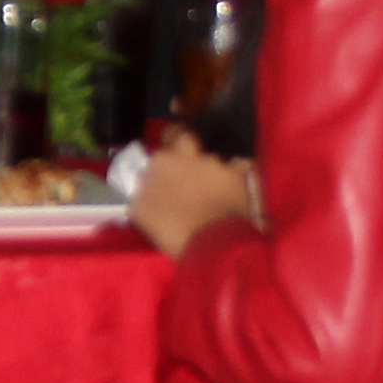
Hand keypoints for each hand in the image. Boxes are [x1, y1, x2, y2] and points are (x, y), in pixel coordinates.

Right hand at [130, 137, 252, 257]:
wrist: (209, 244)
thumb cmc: (171, 232)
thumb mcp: (142, 213)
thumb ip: (143, 191)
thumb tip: (145, 184)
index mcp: (161, 162)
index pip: (162, 143)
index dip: (167, 148)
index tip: (168, 159)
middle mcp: (187, 155)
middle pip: (186, 137)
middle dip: (186, 145)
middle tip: (188, 163)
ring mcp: (214, 162)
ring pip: (212, 158)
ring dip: (211, 169)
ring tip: (213, 189)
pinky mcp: (236, 174)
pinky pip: (240, 167)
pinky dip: (237, 175)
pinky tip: (235, 186)